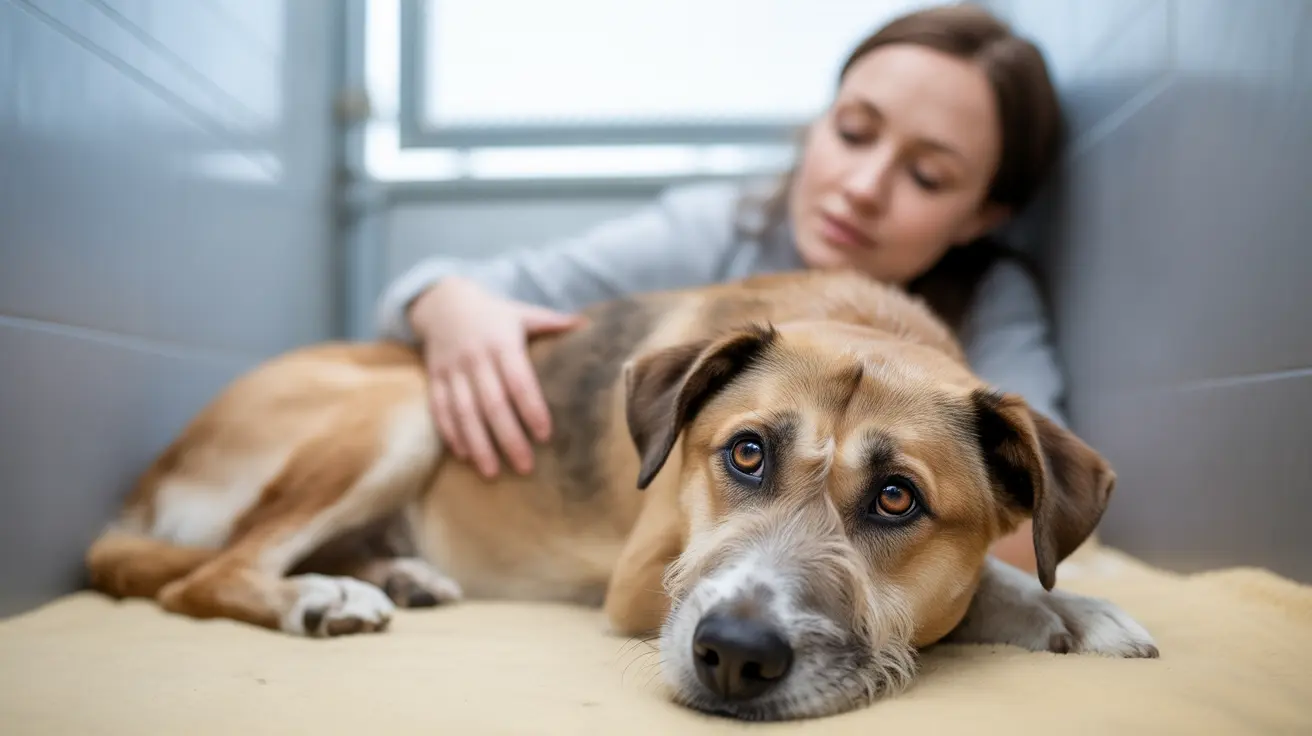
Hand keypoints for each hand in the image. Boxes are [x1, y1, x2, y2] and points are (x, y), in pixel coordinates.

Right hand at [407, 277, 584, 477]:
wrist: (442, 302)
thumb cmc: (492, 314)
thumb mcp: (522, 313)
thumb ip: (552, 322)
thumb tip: (589, 324)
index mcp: (501, 343)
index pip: (519, 381)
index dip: (531, 409)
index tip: (545, 436)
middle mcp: (475, 358)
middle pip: (492, 404)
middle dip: (508, 438)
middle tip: (525, 467)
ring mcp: (452, 370)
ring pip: (464, 412)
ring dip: (478, 444)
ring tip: (492, 472)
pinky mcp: (434, 378)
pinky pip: (440, 409)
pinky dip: (450, 433)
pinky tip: (464, 455)